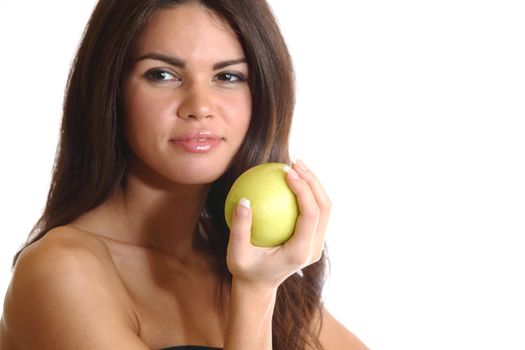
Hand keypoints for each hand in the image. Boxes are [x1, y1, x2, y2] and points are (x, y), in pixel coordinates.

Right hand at [226, 159, 330, 290]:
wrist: (259, 286)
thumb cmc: (245, 270)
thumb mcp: (235, 254)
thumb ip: (239, 229)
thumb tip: (244, 199)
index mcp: (300, 252)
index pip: (310, 215)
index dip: (303, 190)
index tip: (287, 172)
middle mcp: (314, 248)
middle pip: (324, 207)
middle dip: (313, 181)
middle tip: (294, 162)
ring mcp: (316, 244)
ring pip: (325, 207)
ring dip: (313, 184)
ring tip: (296, 165)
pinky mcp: (313, 238)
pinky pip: (315, 210)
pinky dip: (307, 192)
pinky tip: (291, 178)